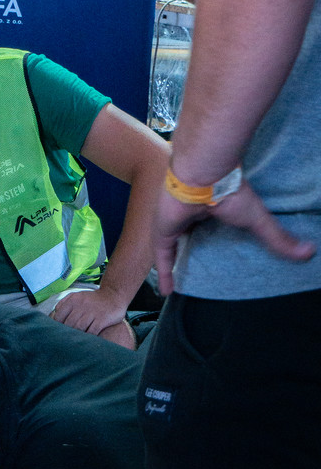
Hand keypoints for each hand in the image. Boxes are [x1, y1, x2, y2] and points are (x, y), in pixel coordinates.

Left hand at [50, 286, 128, 336]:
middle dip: (66, 334)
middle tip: (64, 342)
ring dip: (76, 336)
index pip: (59, 316)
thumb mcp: (77, 296)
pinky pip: (92, 331)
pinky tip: (86, 341)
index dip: (56, 327)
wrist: (113, 295)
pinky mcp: (102, 319)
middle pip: (68, 324)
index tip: (57, 334)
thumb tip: (54, 314)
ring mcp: (92, 312)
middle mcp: (81, 306)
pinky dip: (88, 337)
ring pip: (79, 328)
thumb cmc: (92, 299)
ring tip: (74, 343)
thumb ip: (64, 302)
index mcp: (73, 300)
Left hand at [155, 181, 314, 294]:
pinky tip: (166, 292)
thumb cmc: (230, 193)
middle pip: (190, 238)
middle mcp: (191, 216)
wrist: (202, 176)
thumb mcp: (257, 219)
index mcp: (212, 210)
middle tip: (198, 272)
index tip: (219, 255)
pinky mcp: (163, 232)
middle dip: (191, 252)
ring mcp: (175, 224)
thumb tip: (310, 252)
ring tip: (178, 283)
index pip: (211, 228)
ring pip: (174, 248)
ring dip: (174, 264)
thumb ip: (278, 238)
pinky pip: (162, 256)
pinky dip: (163, 273)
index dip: (212, 241)